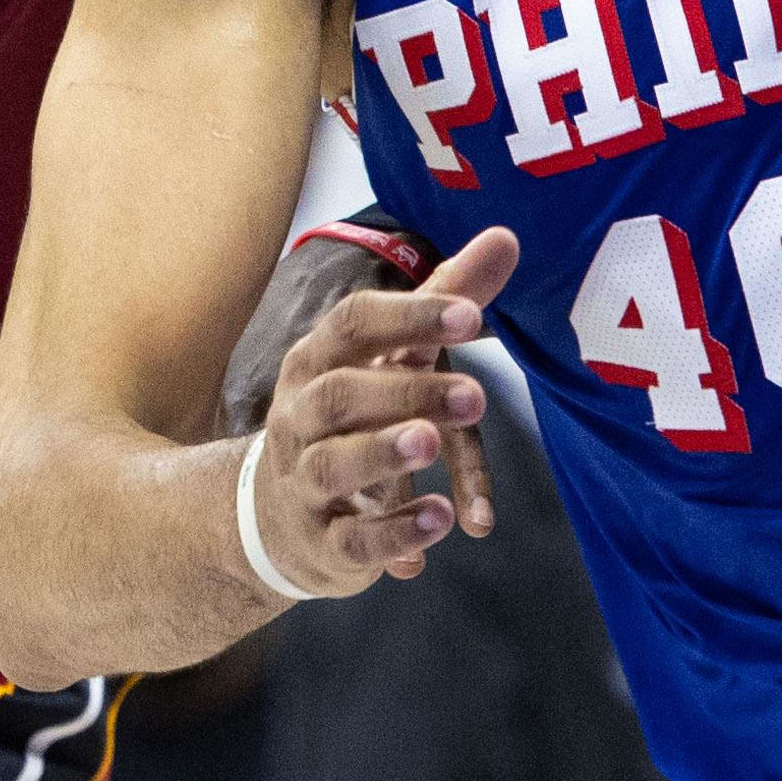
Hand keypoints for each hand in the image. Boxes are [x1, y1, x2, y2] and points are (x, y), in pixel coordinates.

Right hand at [250, 229, 518, 593]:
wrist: (274, 519)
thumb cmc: (350, 417)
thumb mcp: (391, 358)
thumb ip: (446, 299)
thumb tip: (507, 237)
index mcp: (317, 360)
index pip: (352, 325)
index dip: (410, 317)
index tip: (471, 316)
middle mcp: (300, 417)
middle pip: (341, 396)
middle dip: (406, 392)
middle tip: (477, 394)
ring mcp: (305, 482)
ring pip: (333, 465)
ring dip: (383, 453)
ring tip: (433, 444)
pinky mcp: (322, 543)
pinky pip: (353, 541)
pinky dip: (396, 533)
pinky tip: (442, 522)